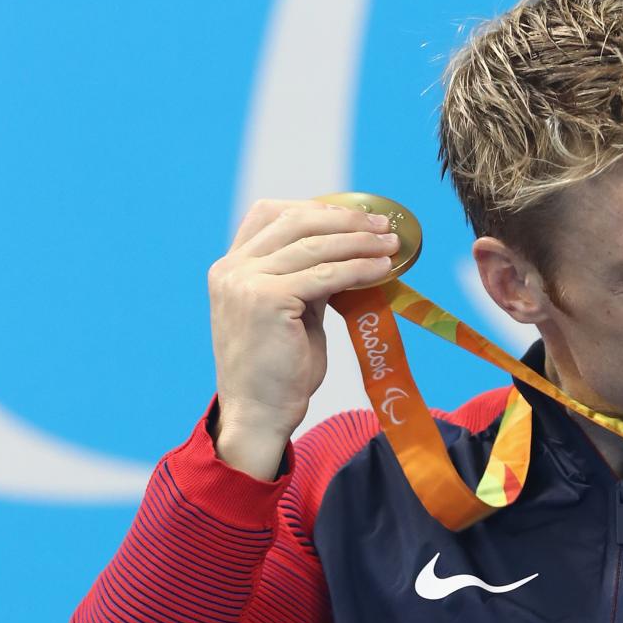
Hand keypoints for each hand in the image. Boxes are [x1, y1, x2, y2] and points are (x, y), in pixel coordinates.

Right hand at [207, 197, 400, 437]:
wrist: (259, 415)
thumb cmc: (279, 373)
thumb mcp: (291, 313)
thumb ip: (307, 280)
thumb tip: (347, 254)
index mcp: (231, 267)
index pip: (269, 214)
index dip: (315, 208)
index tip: (354, 214)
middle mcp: (232, 268)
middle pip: (294, 221)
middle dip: (345, 219)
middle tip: (384, 224)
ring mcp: (245, 282)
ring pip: (313, 245)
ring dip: (359, 241)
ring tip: (391, 245)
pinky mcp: (267, 300)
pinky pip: (324, 275)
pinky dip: (358, 268)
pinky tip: (382, 269)